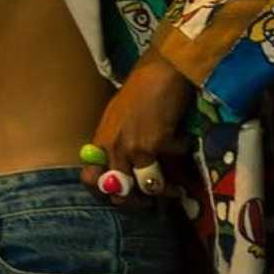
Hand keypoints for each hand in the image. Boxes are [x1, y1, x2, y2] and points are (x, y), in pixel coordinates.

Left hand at [82, 54, 194, 203]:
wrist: (161, 71)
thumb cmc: (141, 89)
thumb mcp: (118, 119)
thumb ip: (117, 144)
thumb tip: (125, 171)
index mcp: (101, 140)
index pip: (89, 179)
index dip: (103, 194)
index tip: (121, 196)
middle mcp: (113, 147)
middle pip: (118, 191)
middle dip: (137, 202)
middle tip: (150, 202)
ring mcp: (132, 147)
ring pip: (147, 186)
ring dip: (164, 189)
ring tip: (175, 189)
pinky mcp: (155, 144)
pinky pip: (172, 163)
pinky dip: (180, 156)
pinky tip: (184, 145)